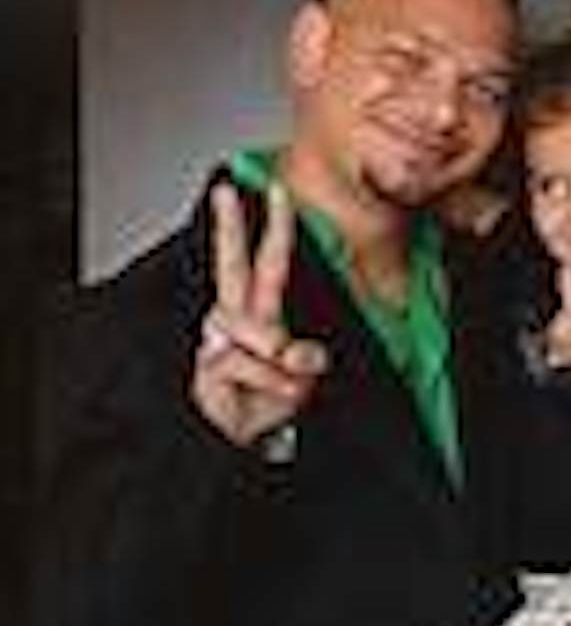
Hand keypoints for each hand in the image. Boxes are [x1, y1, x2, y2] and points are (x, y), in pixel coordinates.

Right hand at [192, 181, 327, 446]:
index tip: (275, 190)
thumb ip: (303, 359)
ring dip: (286, 369)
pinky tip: (265, 395)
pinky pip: (260, 367)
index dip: (274, 228)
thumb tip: (295, 354)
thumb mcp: (299, 377)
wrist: (238, 436)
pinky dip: (276, 386)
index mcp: (257, 312)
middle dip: (230, 227)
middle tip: (228, 192)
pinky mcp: (213, 363)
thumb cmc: (266, 399)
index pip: (267, 263)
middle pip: (233, 265)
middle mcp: (234, 318)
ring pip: (267, 337)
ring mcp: (220, 339)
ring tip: (284, 387)